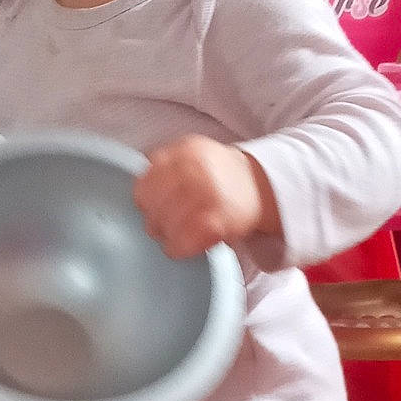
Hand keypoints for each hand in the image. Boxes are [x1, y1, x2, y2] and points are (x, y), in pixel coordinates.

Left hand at [133, 135, 277, 257]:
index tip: (154, 206)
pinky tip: (184, 247)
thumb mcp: (193, 156)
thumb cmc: (221, 177)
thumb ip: (165, 165)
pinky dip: (177, 249)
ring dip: (166, 235)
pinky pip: (180, 243)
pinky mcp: (214, 222)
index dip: (145, 199)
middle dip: (154, 219)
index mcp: (184, 151)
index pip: (144, 182)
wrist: (264, 188)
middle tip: (165, 225)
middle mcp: (194, 170)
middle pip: (150, 206)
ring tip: (177, 235)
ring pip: (162, 225)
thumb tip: (136, 190)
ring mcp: (205, 195)